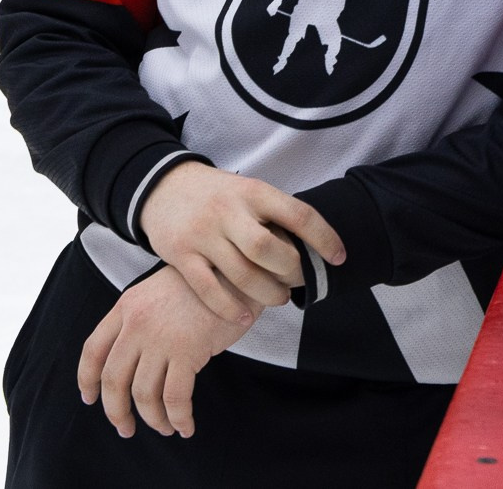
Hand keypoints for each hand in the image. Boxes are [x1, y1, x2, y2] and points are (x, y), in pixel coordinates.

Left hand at [78, 266, 249, 438]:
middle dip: (116, 411)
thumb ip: (138, 321)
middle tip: (125, 429)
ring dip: (153, 419)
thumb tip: (130, 363)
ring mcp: (161, 337)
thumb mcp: (157, 293)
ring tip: (165, 428)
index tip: (90, 398)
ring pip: (143, 394)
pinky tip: (185, 426)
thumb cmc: (201, 285)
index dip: (87, 379)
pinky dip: (178, 419)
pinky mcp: (187, 350)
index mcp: (126, 306)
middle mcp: (137, 322)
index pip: (93, 349)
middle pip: (113, 379)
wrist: (233, 270)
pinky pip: (174, 398)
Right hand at [137, 162, 343, 324]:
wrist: (162, 186)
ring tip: (277, 298)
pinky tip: (244, 316)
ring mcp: (203, 233)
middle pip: (269, 249)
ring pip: (242, 275)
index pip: (298, 214)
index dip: (324, 238)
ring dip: (268, 295)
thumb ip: (274, 214)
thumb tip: (315, 246)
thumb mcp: (247, 190)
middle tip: (297, 281)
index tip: (339, 258)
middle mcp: (228, 211)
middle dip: (291, 272)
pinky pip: (209, 289)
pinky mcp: (181, 254)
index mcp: (253, 191)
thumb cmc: (217, 194)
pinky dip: (230, 308)